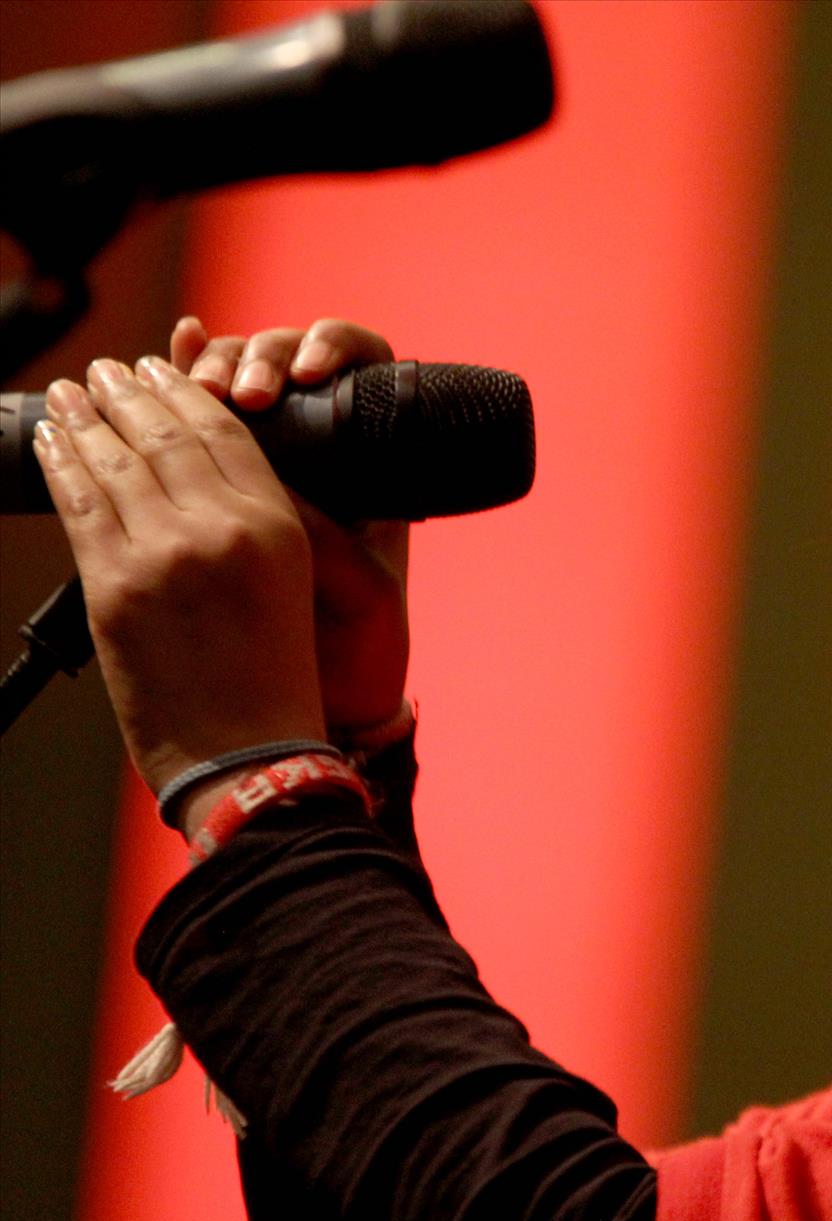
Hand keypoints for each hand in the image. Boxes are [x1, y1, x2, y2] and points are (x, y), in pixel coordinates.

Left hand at [31, 357, 323, 796]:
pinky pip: (78, 504)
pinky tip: (53, 441)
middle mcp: (223, 530)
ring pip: (115, 460)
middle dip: (130, 391)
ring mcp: (164, 555)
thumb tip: (192, 469)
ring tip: (74, 391)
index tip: (162, 366)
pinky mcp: (115, 587)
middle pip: (166, 433)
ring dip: (87, 415)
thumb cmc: (273, 679)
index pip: (225, 432)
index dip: (186, 390)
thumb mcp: (291, 585)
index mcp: (277, 528)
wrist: (249, 755)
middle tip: (110, 368)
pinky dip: (61, 463)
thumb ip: (255, 522)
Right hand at [170, 316, 410, 734]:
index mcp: (371, 463)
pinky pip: (193, 423)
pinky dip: (176, 390)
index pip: (362, 364)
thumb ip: (328, 540)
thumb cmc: (365, 640)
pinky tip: (165, 359)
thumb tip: (279, 480)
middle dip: (256, 359)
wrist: (330, 692)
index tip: (310, 375)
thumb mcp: (361, 590)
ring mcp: (264, 462)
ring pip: (234, 382)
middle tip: (242, 387)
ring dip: (211, 369)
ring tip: (199, 383)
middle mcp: (320, 449)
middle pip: (284, 362)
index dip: (333, 347)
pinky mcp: (212, 485)